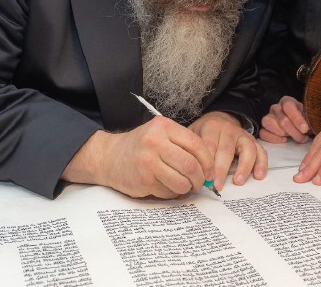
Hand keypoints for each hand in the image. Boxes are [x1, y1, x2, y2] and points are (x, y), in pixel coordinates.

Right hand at [62, 116, 214, 198]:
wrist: (109, 156)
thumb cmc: (141, 146)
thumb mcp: (160, 134)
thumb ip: (182, 143)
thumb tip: (209, 165)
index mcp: (164, 127)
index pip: (196, 144)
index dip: (208, 161)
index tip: (210, 171)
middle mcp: (155, 142)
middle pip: (190, 165)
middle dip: (200, 178)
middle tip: (200, 183)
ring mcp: (148, 162)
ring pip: (181, 181)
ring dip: (188, 188)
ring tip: (186, 186)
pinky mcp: (143, 180)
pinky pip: (168, 192)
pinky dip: (173, 193)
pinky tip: (169, 188)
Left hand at [189, 111, 267, 190]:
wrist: (219, 119)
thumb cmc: (204, 132)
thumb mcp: (193, 134)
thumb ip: (191, 148)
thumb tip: (185, 171)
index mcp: (212, 126)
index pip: (210, 146)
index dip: (208, 163)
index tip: (205, 180)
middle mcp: (229, 129)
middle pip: (227, 149)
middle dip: (222, 169)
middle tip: (218, 186)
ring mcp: (243, 135)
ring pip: (248, 149)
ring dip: (244, 166)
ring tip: (238, 182)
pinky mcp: (253, 141)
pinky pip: (261, 151)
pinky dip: (261, 163)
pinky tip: (258, 176)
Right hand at [260, 95, 309, 143]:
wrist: (300, 125)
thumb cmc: (304, 120)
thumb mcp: (309, 117)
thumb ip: (309, 119)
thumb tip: (306, 128)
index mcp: (287, 101)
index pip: (288, 107)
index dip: (297, 119)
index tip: (305, 129)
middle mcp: (276, 107)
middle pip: (282, 120)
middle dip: (294, 132)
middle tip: (303, 138)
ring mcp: (268, 117)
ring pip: (269, 124)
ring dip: (284, 134)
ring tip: (293, 136)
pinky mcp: (264, 128)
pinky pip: (263, 133)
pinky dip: (274, 139)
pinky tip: (284, 139)